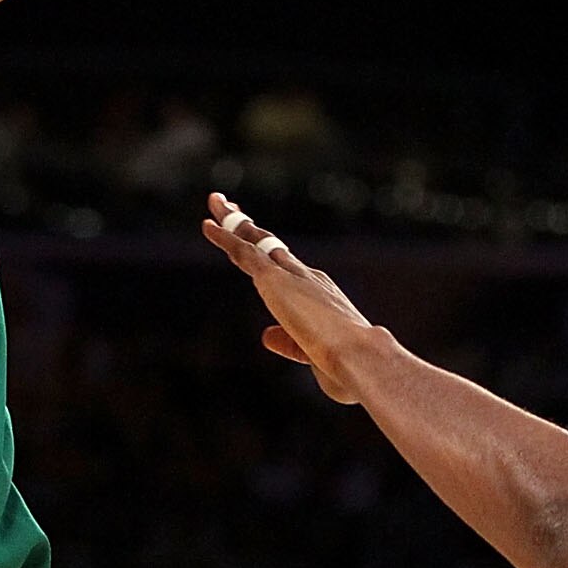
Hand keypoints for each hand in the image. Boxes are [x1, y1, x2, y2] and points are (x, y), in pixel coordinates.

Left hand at [200, 193, 382, 403]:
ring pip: (255, 240)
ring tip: (215, 203)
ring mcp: (290, 276)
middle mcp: (305, 276)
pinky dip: (224, 237)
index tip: (254, 238)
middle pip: (270, 244)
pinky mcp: (274, 280)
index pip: (287, 266)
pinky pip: (244, 253)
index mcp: (318, 292)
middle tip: (229, 208)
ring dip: (232, 221)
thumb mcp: (310, 353)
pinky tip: (208, 226)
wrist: (360, 355)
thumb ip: (286, 342)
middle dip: (248, 226)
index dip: (267, 251)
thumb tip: (265, 335)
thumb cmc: (345, 364)